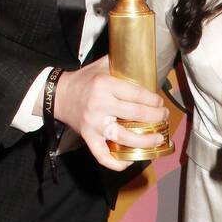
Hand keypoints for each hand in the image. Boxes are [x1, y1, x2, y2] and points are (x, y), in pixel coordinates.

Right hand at [54, 55, 169, 169]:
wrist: (58, 94)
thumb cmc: (84, 80)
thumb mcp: (101, 65)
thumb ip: (121, 63)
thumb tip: (143, 58)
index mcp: (105, 85)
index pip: (137, 94)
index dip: (153, 100)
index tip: (160, 103)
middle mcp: (100, 105)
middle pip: (136, 114)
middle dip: (155, 117)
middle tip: (164, 117)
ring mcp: (94, 124)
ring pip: (124, 137)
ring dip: (145, 141)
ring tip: (158, 139)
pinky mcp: (88, 137)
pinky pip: (102, 155)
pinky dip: (116, 163)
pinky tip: (130, 161)